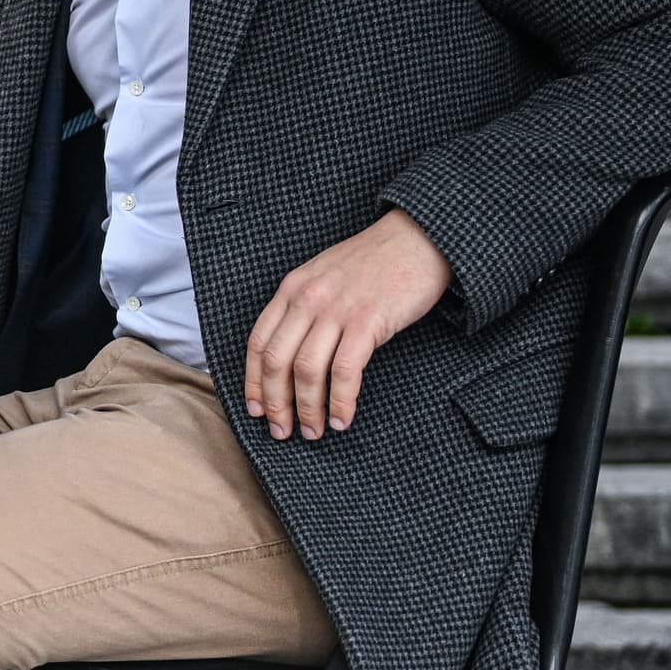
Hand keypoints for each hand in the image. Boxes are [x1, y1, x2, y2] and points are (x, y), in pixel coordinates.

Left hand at [241, 210, 451, 441]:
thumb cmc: (374, 262)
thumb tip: (290, 354)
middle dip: (275, 404)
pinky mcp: (368, 321)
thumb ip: (303, 307)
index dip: (253, 381)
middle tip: (281, 432)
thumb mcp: (324, 275)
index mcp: (291, 288)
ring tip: (313, 431)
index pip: (258, 342)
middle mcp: (307, 299)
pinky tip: (343, 418)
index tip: (255, 409)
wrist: (417, 238)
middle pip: (276, 361)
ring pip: (307, 371)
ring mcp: (336, 309)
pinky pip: (345, 370)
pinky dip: (341, 401)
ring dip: (307, 409)